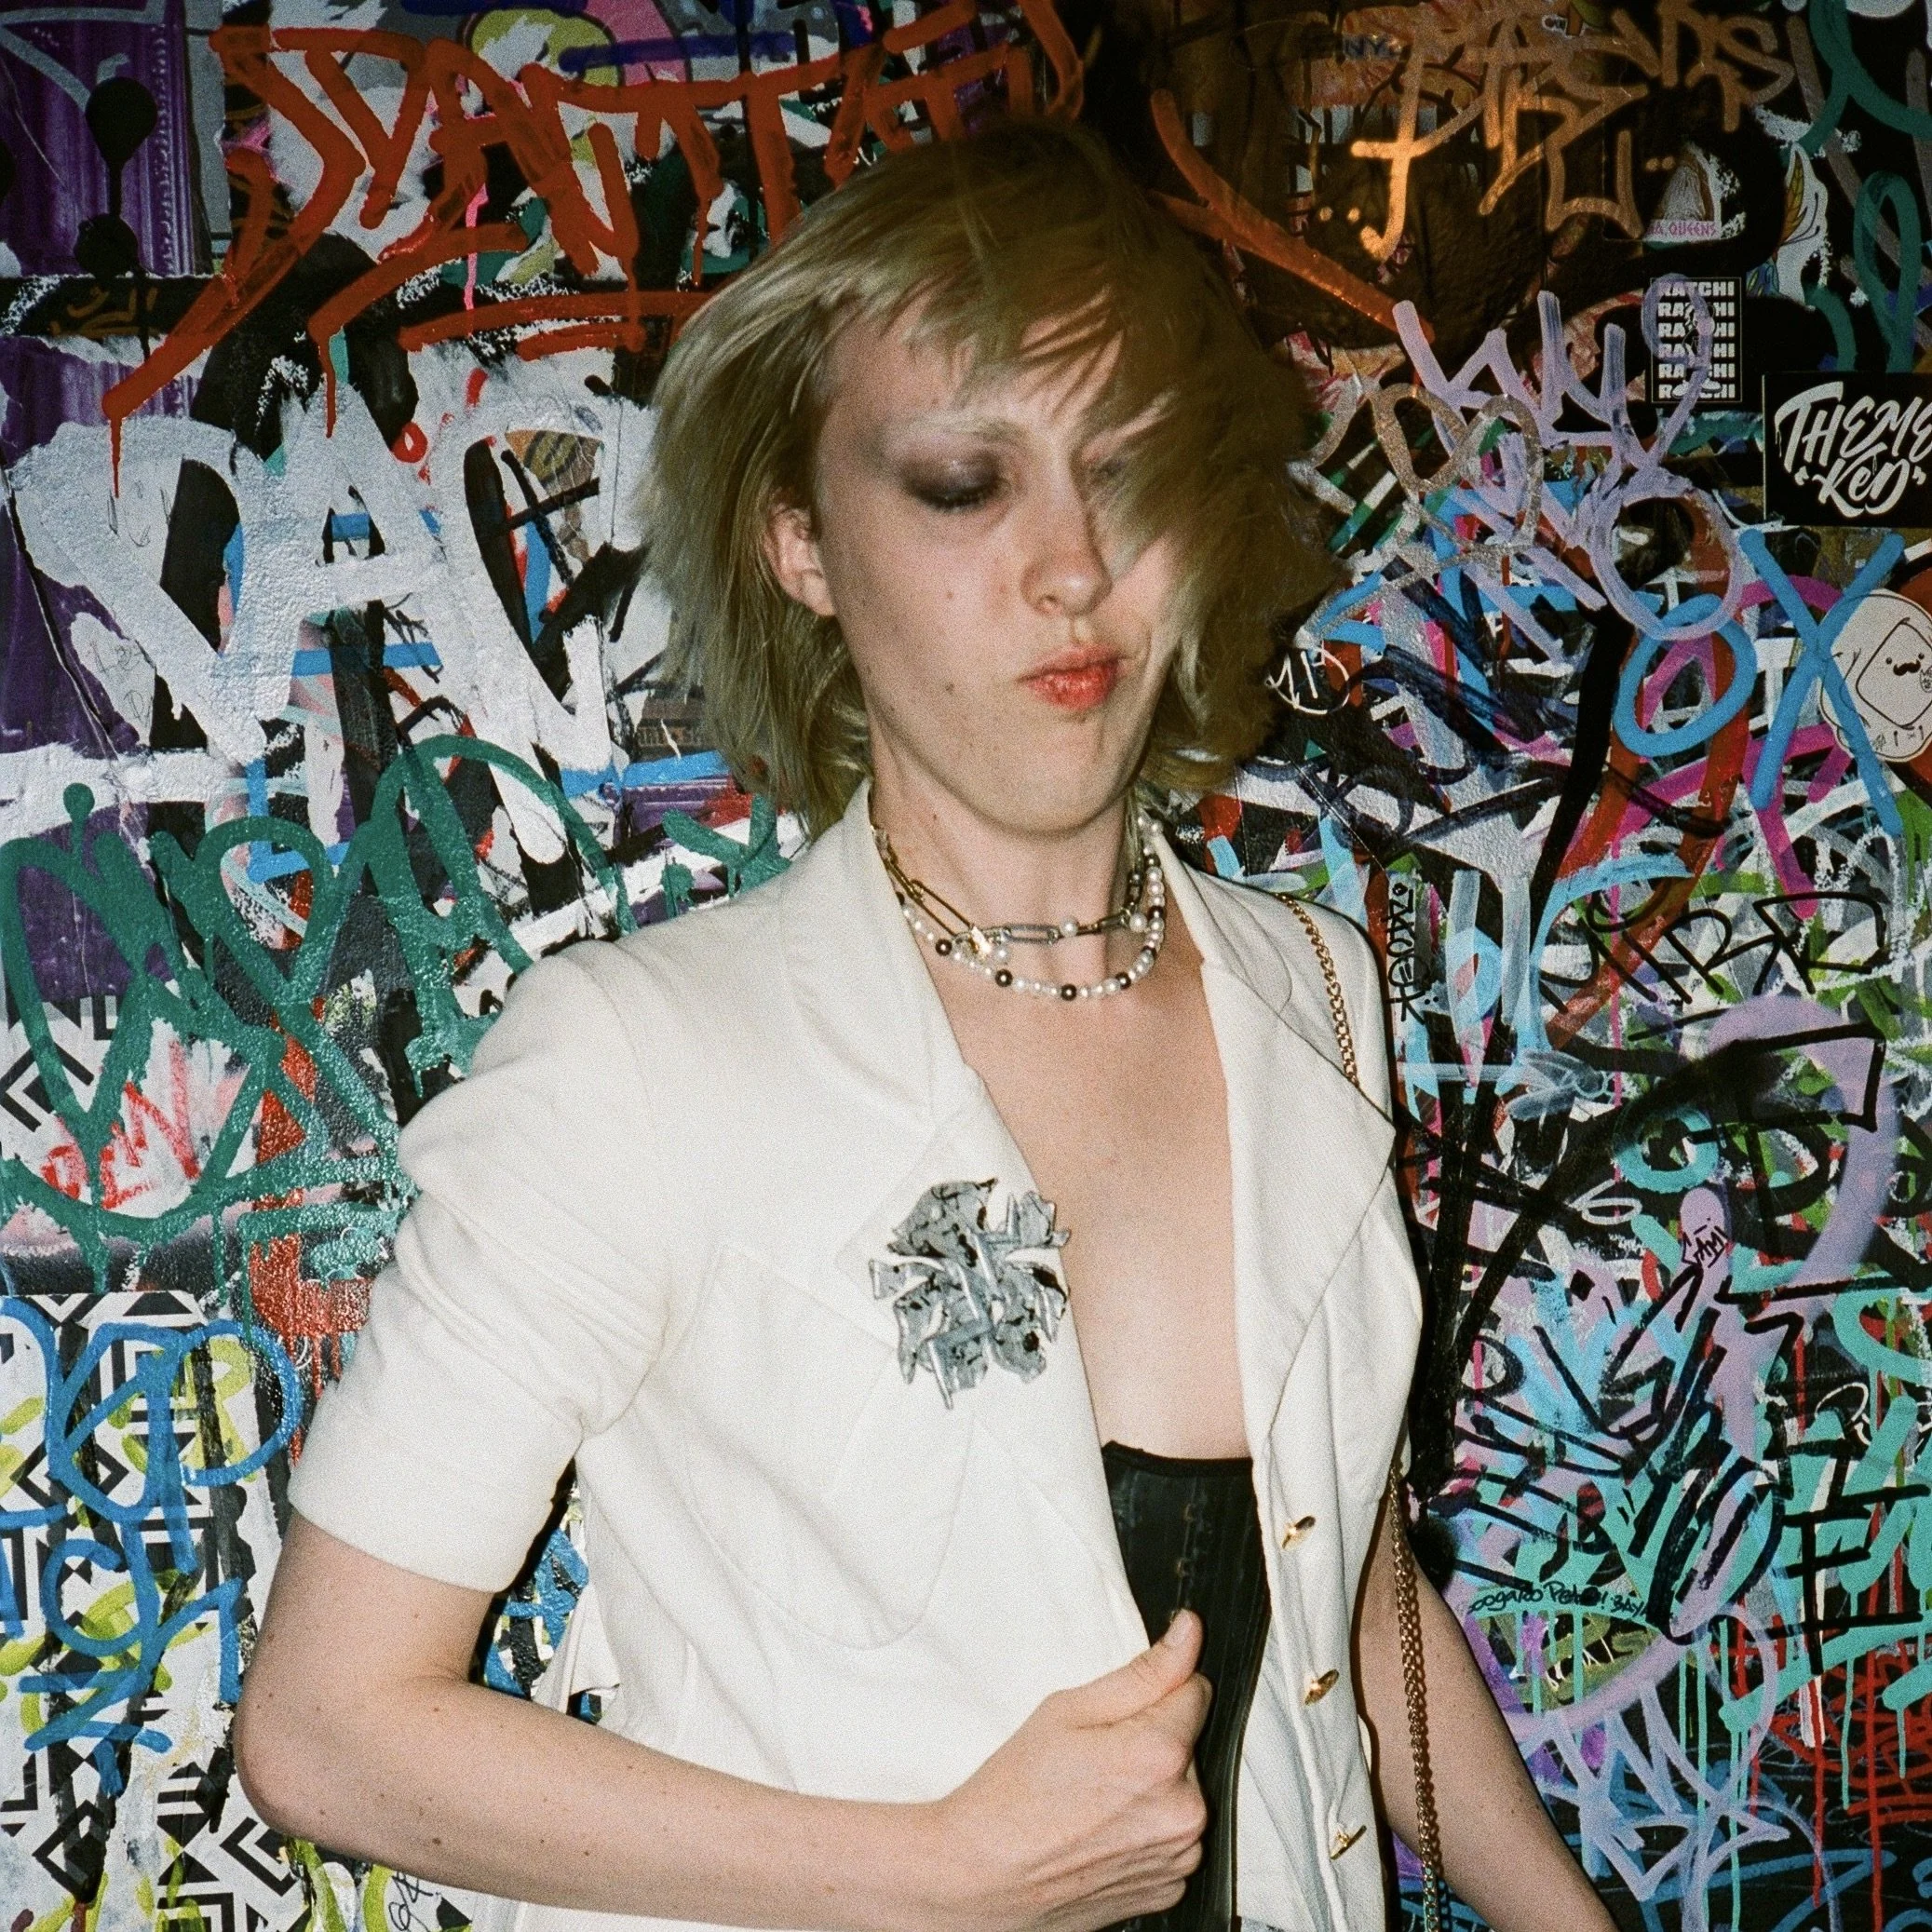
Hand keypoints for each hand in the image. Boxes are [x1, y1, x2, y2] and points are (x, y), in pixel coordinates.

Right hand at [915, 1611, 1211, 1931]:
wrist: (982, 1879)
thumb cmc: (1014, 1793)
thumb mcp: (1068, 1710)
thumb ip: (1142, 1672)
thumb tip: (1189, 1633)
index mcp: (1160, 1755)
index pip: (1196, 1691)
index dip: (1158, 1691)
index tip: (1121, 1712)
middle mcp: (1184, 1812)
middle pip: (1187, 1747)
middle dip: (1151, 1741)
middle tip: (1094, 1759)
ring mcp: (1179, 1858)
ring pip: (1181, 1794)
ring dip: (1152, 1789)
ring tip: (1093, 1800)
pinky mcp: (1169, 1891)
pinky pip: (1173, 1840)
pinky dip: (1147, 1831)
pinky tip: (1102, 1832)